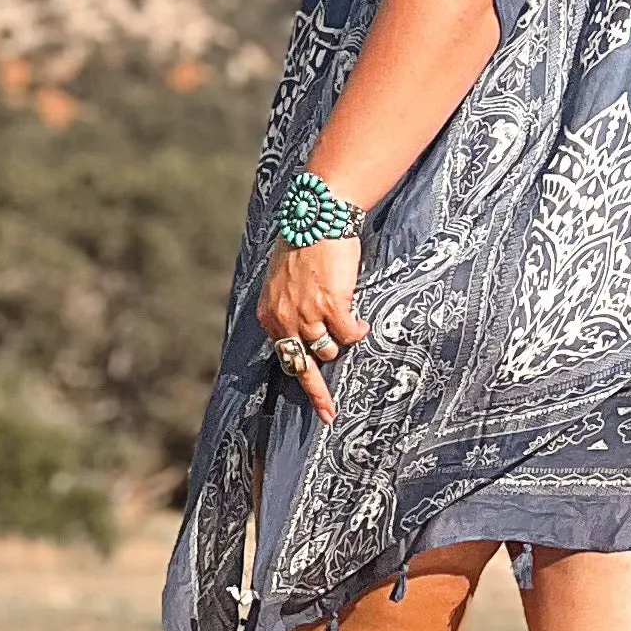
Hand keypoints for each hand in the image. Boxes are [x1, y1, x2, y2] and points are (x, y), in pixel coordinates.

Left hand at [257, 234, 366, 423]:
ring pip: (329, 350)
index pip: (286, 360)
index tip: (321, 410)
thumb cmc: (305, 246)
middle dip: (320, 389)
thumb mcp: (283, 281)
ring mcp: (307, 314)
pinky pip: (350, 334)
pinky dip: (357, 329)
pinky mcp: (331, 305)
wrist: (317, 218)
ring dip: (341, 340)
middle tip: (330, 412)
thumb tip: (306, 336)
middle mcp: (284, 318)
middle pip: (306, 365)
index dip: (305, 387)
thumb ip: (289, 309)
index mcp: (270, 314)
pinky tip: (360, 317)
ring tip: (349, 321)